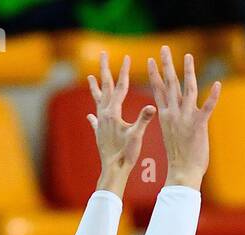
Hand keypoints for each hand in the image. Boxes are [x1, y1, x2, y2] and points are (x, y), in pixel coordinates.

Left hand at [87, 52, 155, 195]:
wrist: (113, 169)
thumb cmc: (126, 154)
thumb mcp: (137, 135)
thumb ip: (144, 120)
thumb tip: (153, 107)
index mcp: (113, 112)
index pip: (120, 87)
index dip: (124, 72)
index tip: (126, 58)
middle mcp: (104, 114)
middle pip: (104, 87)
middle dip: (105, 70)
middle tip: (103, 54)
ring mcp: (100, 123)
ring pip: (97, 100)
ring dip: (94, 88)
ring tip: (90, 77)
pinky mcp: (99, 133)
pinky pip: (95, 120)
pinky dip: (93, 115)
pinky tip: (90, 115)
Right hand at [146, 46, 220, 189]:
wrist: (182, 172)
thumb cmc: (178, 158)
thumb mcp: (171, 135)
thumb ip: (173, 121)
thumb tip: (172, 114)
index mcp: (165, 116)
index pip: (158, 91)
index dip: (155, 75)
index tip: (152, 61)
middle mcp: (173, 114)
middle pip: (170, 84)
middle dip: (166, 65)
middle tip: (163, 48)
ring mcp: (186, 119)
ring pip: (187, 90)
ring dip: (188, 71)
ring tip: (187, 56)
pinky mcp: (199, 126)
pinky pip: (207, 108)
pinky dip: (213, 96)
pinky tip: (217, 84)